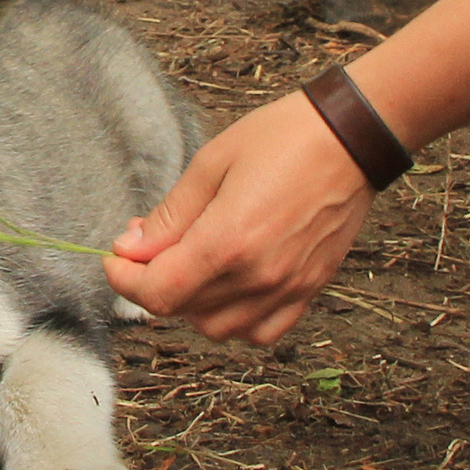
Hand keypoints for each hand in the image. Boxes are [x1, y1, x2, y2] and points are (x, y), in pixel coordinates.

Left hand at [102, 89, 374, 344]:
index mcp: (228, 242)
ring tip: (190, 264)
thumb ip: (169, 216)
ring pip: (218, 329)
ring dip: (191, 305)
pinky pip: (263, 332)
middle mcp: (259, 276)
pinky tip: (228, 286)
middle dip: (152, 283)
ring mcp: (288, 288)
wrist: (352, 138)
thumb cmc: (282, 138)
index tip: (117, 257)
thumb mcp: (211, 164)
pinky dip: (236, 320)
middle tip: (150, 245)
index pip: (158, 292)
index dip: (125, 280)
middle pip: (182, 311)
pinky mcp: (310, 289)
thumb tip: (130, 248)